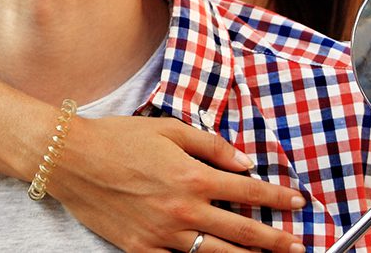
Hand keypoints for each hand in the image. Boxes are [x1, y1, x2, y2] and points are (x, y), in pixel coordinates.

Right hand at [51, 115, 306, 252]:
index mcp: (193, 176)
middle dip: (274, 241)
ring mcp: (162, 235)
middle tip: (297, 247)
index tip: (298, 202)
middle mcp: (183, 210)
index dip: (277, 198)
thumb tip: (245, 162)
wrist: (72, 159)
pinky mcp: (141, 249)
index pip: (248, 191)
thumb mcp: (170, 129)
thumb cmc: (119, 138)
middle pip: (241, 233)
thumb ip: (211, 146)